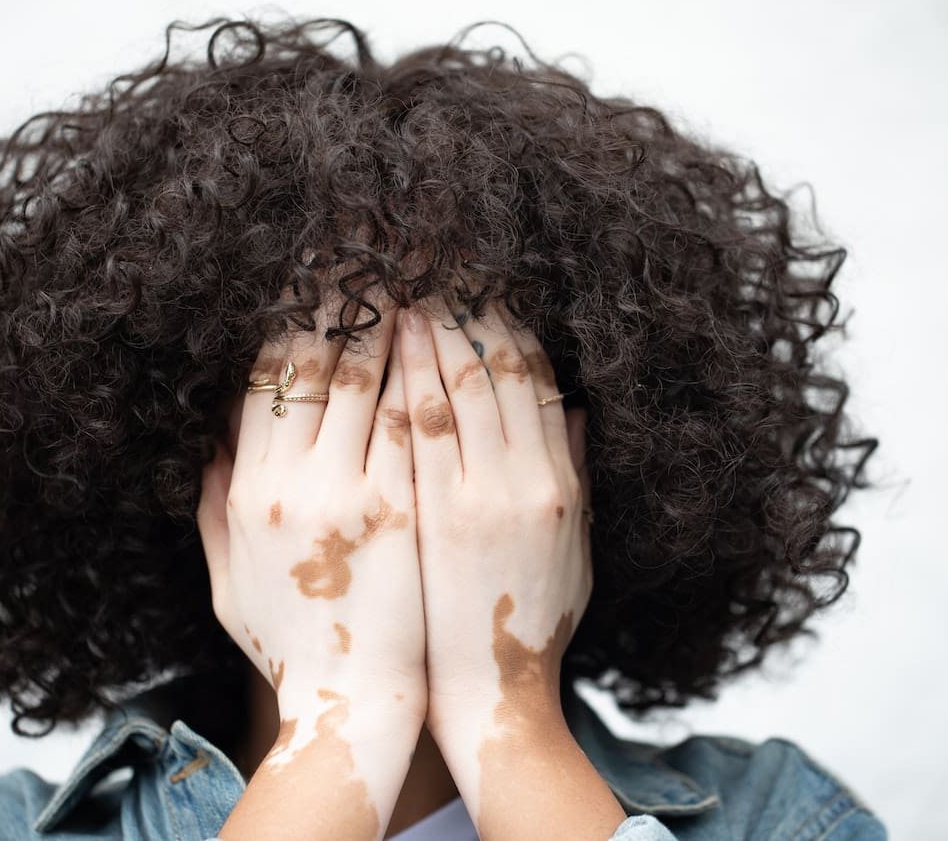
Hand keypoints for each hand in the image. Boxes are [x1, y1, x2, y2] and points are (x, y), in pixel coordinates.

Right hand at [196, 290, 425, 839]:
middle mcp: (295, 483)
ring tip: (408, 269)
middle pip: (314, 361)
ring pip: (369, 375)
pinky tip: (443, 331)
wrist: (355, 702)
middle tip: (361, 249)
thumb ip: (213, 507)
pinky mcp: (409, 506)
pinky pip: (416, 416)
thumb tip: (209, 442)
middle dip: (337, 297)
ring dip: (388, 316)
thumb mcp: (227, 580)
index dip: (287, 319)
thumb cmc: (291, 643)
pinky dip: (427, 368)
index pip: (264, 378)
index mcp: (249, 491)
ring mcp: (355, 492)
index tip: (308, 278)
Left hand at [397, 298, 620, 838]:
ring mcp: (461, 500)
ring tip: (399, 278)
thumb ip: (573, 469)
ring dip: (421, 325)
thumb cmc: (530, 620)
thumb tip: (572, 404)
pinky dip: (390, 378)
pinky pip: (401, 430)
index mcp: (554, 482)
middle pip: (487, 365)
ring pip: (443, 385)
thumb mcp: (575, 545)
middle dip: (459, 302)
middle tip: (431, 254)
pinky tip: (371, 340)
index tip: (478, 276)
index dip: (502, 316)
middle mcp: (514, 482)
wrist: (484, 693)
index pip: (529, 373)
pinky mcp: (414, 519)